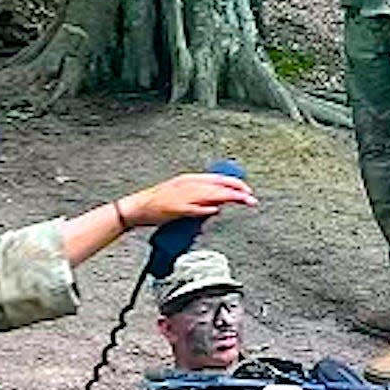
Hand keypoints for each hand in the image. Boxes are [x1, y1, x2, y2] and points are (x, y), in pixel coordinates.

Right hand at [118, 173, 257, 227]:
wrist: (137, 207)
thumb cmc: (157, 204)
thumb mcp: (181, 195)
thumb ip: (199, 199)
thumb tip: (217, 205)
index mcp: (191, 180)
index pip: (219, 179)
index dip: (236, 184)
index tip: (248, 192)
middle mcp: (189, 184)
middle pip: (219, 186)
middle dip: (238, 192)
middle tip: (252, 199)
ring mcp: (183, 196)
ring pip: (211, 194)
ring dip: (228, 198)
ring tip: (243, 202)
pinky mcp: (176, 208)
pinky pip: (194, 208)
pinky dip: (205, 209)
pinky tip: (216, 210)